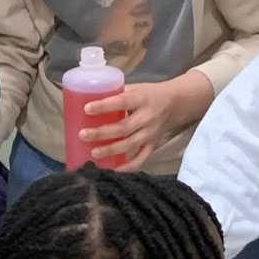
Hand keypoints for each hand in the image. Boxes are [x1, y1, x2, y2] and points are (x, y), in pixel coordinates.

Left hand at [77, 71, 214, 172]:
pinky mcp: (153, 145)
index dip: (104, 106)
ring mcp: (151, 133)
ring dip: (111, 150)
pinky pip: (141, 158)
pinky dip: (128, 166)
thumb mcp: (134, 88)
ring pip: (130, 144)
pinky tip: (113, 170)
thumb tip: (85, 100)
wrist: (174, 103)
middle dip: (102, 133)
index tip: (87, 109)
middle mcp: (147, 117)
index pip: (121, 102)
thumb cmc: (147, 94)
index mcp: (140, 98)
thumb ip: (115, 94)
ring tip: (93, 153)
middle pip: (123, 127)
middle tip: (83, 135)